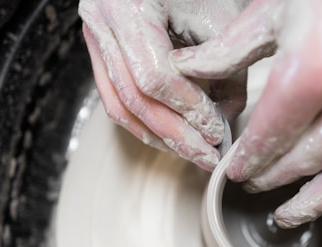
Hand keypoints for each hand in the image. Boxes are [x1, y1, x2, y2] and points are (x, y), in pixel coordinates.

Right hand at [78, 0, 247, 169]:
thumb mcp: (220, 20)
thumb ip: (228, 74)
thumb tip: (225, 122)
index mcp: (128, 7)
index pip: (156, 77)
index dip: (189, 110)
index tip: (217, 131)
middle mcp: (101, 21)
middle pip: (134, 98)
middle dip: (176, 134)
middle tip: (206, 156)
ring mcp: (93, 36)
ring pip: (120, 104)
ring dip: (158, 136)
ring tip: (191, 153)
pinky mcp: (99, 49)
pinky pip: (115, 97)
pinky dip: (144, 122)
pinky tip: (170, 137)